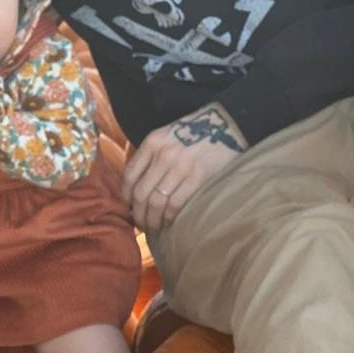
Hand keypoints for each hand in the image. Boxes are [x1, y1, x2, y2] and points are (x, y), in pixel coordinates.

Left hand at [123, 104, 247, 231]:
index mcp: (153, 142)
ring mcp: (181, 165)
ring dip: (151, 220)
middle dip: (138, 214)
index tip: (129, 208)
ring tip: (153, 227)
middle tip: (141, 224)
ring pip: (156, 202)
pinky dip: (168, 218)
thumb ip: (151, 155)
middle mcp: (164, 153)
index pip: (129, 176)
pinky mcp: (198, 176)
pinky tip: (168, 222)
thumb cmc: (196, 133)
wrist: (227, 125)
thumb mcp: (168, 136)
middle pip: (140, 193)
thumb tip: (136, 187)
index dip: (126, 197)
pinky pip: (175, 204)